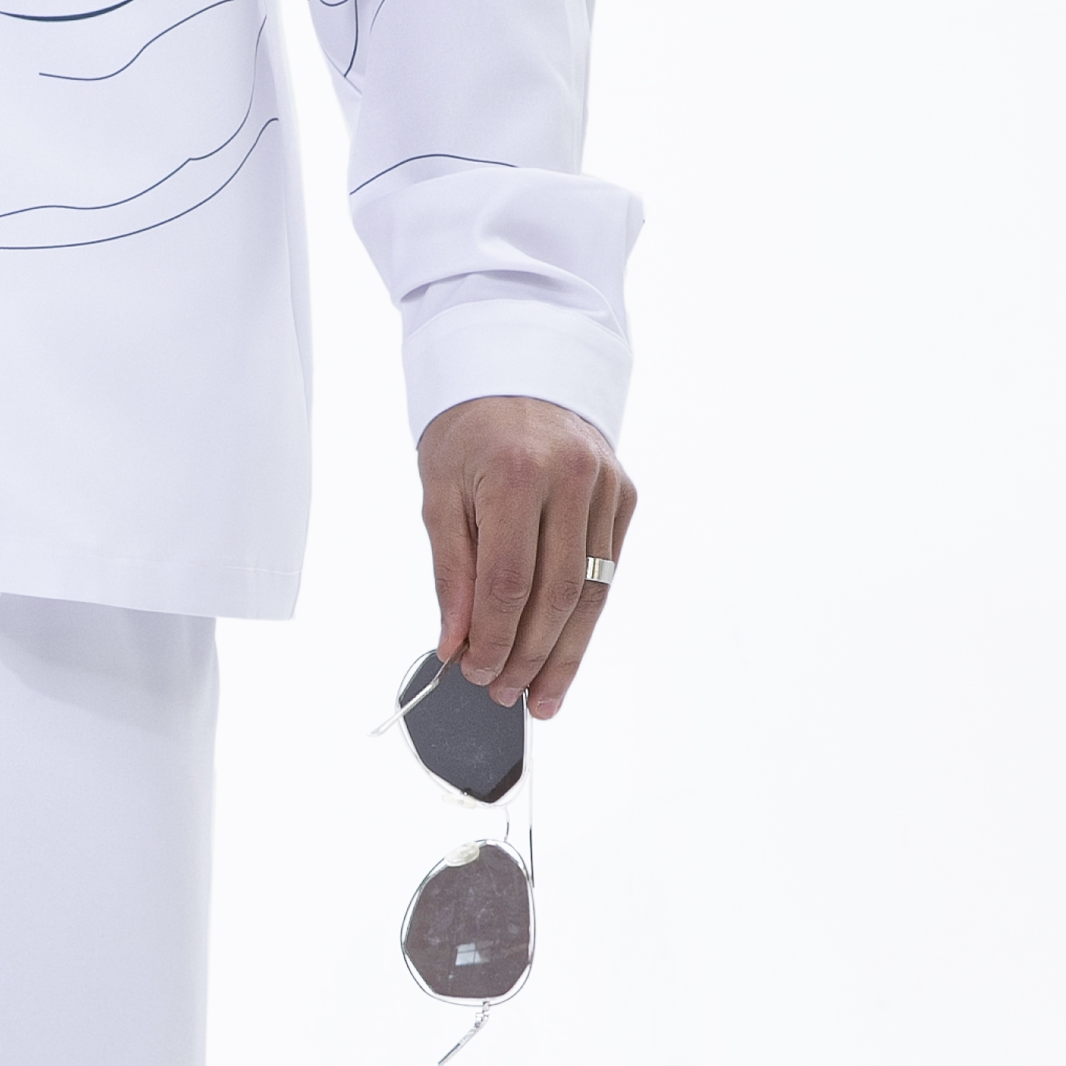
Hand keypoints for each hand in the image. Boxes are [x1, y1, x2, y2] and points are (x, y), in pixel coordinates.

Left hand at [417, 394, 635, 718]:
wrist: (520, 369)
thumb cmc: (469, 431)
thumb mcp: (439, 492)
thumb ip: (451, 570)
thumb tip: (455, 642)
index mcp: (520, 473)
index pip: (508, 580)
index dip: (492, 636)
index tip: (473, 672)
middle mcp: (574, 478)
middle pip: (556, 594)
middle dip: (528, 654)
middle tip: (502, 694)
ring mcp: (608, 487)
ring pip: (591, 591)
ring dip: (565, 652)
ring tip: (540, 696)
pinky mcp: (625, 495)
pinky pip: (607, 570)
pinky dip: (585, 617)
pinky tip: (564, 654)